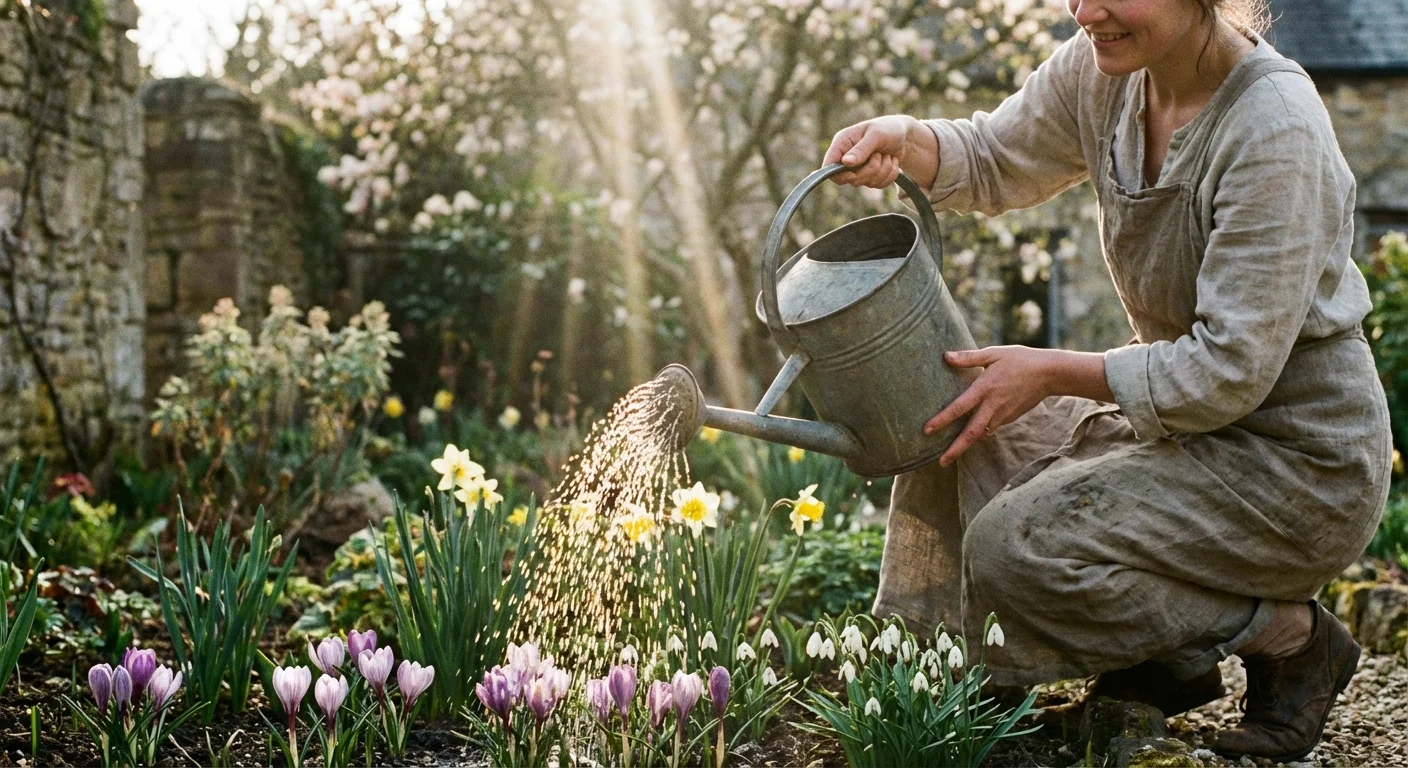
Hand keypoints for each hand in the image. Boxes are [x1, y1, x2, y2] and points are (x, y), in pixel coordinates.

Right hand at [823, 115, 914, 188]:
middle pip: (850, 179)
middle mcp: (847, 156)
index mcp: (842, 143)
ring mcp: (858, 168)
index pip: (829, 165)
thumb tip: (845, 162)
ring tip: (887, 155)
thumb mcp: (876, 135)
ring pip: (865, 183)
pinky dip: (888, 175)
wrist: (905, 135)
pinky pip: (877, 185)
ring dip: (882, 171)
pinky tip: (891, 162)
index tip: (853, 174)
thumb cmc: (888, 129)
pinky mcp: (870, 175)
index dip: (839, 174)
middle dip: (869, 170)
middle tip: (879, 155)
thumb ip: (861, 149)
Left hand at [924, 346, 1059, 466]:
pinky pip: (991, 428)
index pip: (959, 408)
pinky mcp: (1010, 418)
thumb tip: (946, 356)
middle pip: (971, 433)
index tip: (927, 431)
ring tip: (951, 453)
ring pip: (981, 434)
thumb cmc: (1020, 360)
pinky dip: (980, 434)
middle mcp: (992, 406)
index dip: (942, 420)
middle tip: (941, 463)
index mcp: (985, 389)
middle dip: (955, 450)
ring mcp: (1002, 415)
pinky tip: (970, 434)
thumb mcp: (994, 354)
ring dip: (966, 445)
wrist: (1049, 373)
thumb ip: (969, 357)